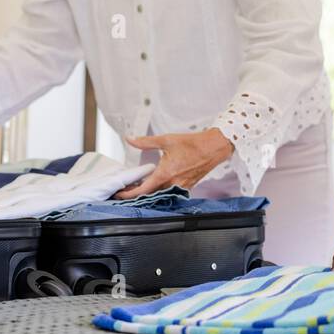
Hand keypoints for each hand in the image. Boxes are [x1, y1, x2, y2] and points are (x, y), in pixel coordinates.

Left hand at [115, 128, 234, 198]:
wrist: (214, 148)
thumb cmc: (193, 144)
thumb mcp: (166, 140)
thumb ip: (146, 142)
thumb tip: (130, 139)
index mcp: (165, 174)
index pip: (142, 190)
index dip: (128, 194)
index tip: (119, 194)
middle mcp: (172, 184)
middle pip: (150, 195)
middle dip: (137, 193)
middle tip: (125, 189)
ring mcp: (181, 187)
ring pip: (160, 194)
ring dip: (149, 192)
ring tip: (139, 186)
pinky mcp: (187, 186)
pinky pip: (171, 191)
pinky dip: (161, 189)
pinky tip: (157, 183)